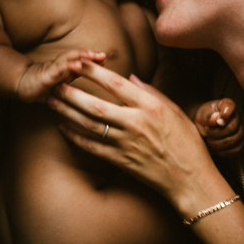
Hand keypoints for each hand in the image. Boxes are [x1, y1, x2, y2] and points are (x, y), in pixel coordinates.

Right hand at [17, 50, 105, 102]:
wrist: (20, 85)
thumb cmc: (41, 87)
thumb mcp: (60, 86)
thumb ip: (73, 85)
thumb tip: (89, 92)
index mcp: (66, 70)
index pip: (81, 62)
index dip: (93, 60)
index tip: (105, 59)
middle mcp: (60, 66)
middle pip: (77, 57)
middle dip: (90, 55)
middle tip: (103, 55)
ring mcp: (52, 69)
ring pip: (68, 60)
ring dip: (81, 57)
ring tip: (93, 56)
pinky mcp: (45, 75)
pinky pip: (57, 69)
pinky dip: (67, 66)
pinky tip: (75, 65)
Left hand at [47, 60, 217, 204]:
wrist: (191, 180)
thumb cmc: (187, 143)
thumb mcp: (175, 111)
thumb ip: (151, 92)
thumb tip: (130, 77)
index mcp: (150, 107)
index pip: (116, 84)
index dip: (94, 72)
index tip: (79, 62)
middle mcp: (136, 124)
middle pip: (96, 105)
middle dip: (72, 92)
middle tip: (55, 82)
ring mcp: (127, 144)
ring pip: (89, 125)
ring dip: (67, 112)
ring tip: (52, 101)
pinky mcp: (121, 161)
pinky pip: (92, 147)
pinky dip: (75, 137)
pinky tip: (62, 127)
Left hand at [194, 98, 243, 157]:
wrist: (205, 128)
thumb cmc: (204, 118)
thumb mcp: (202, 114)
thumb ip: (207, 115)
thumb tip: (216, 119)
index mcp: (227, 105)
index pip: (230, 106)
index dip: (224, 115)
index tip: (216, 122)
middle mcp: (237, 117)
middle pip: (231, 128)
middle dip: (216, 133)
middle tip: (207, 131)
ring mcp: (241, 131)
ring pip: (233, 141)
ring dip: (218, 143)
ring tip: (209, 139)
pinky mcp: (240, 143)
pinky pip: (235, 151)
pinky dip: (223, 152)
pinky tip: (215, 147)